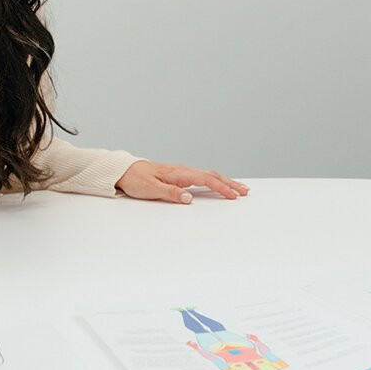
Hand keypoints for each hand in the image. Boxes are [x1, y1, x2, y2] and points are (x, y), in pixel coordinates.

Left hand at [115, 161, 248, 203]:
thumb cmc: (136, 179)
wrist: (124, 171)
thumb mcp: (150, 189)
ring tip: (239, 188)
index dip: (221, 187)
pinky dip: (214, 181)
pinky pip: (201, 177)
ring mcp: (181, 173)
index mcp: (178, 173)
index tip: (234, 195)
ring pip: (208, 175)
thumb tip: (189, 199)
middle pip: (211, 175)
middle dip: (230, 183)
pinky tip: (219, 185)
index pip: (205, 179)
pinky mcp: (179, 176)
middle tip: (246, 191)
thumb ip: (170, 193)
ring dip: (225, 181)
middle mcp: (182, 171)